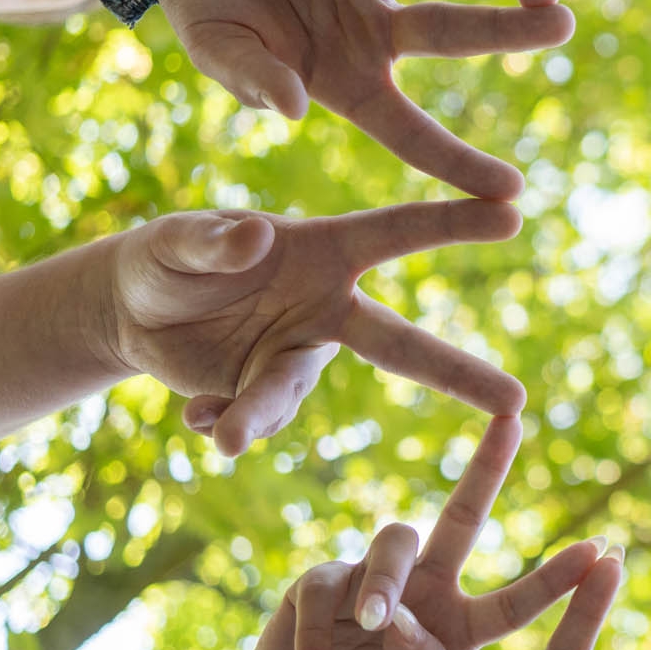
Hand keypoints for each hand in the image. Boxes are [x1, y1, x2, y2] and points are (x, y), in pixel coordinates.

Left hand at [99, 201, 525, 455]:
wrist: (133, 311)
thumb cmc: (166, 255)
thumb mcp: (176, 240)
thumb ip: (213, 240)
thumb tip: (256, 237)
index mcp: (322, 251)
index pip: (395, 234)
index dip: (452, 222)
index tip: (512, 212)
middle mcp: (326, 308)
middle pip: (402, 346)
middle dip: (461, 373)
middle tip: (517, 404)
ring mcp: (297, 356)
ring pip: (297, 396)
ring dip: (262, 415)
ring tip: (225, 437)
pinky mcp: (264, 395)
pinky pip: (255, 421)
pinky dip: (223, 424)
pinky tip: (195, 417)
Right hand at [156, 0, 571, 196]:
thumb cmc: (209, 9)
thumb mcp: (216, 51)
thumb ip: (251, 78)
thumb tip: (295, 108)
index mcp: (349, 81)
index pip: (412, 131)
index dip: (459, 163)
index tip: (513, 193)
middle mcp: (374, 31)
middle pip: (452, 31)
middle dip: (508, 29)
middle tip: (563, 23)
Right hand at [242, 418, 602, 649]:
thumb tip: (405, 620)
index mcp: (458, 626)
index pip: (514, 602)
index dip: (554, 579)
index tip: (600, 550)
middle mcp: (423, 589)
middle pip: (462, 517)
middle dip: (487, 467)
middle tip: (512, 418)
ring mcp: (371, 579)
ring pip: (394, 545)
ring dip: (385, 585)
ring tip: (376, 626)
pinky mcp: (319, 581)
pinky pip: (326, 588)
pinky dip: (317, 635)